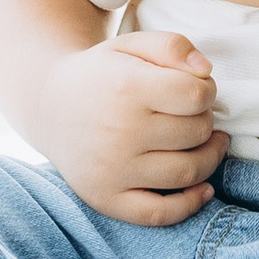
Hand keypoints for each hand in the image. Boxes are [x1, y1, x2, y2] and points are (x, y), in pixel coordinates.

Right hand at [36, 28, 227, 226]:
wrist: (50, 106)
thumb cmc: (102, 74)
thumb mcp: (132, 44)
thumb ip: (173, 46)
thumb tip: (206, 70)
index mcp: (128, 88)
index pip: (196, 96)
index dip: (208, 90)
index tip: (198, 90)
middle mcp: (120, 132)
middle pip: (195, 132)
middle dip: (206, 120)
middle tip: (194, 114)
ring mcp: (112, 170)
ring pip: (187, 172)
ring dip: (209, 157)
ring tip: (206, 143)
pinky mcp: (107, 198)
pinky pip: (159, 214)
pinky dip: (190, 205)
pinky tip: (203, 188)